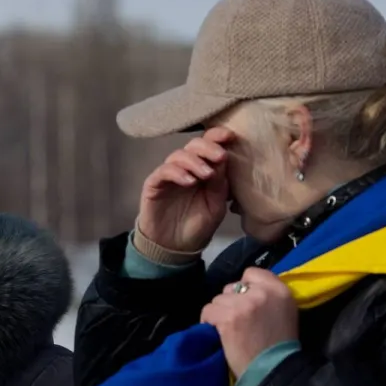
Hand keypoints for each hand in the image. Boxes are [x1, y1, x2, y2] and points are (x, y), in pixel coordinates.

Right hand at [136, 128, 233, 254]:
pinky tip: (189, 182)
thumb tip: (224, 159)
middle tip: (220, 156)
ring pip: (178, 155)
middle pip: (194, 145)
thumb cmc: (197, 226)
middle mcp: (186, 168)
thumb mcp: (216, 206)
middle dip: (208, 147)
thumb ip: (219, 183)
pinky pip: (164, 171)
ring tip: (206, 175)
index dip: (217, 137)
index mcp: (204, 169)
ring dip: (195, 161)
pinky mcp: (154, 184)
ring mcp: (169, 175)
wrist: (175, 248)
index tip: (230, 136)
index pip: (209, 146)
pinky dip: (177, 173)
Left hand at [200, 268, 298, 377]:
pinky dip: (208, 322)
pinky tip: (217, 334)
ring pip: (218, 299)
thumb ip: (269, 296)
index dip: (245, 287)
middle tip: (236, 320)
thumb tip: (245, 288)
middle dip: (231, 302)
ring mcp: (244, 304)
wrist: (273, 372)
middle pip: (232, 287)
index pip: (251, 272)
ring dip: (219, 314)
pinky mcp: (228, 318)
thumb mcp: (285, 312)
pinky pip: (208, 311)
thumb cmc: (279, 346)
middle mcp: (262, 293)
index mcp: (280, 290)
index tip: (245, 303)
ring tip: (228, 330)